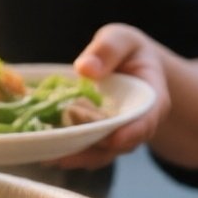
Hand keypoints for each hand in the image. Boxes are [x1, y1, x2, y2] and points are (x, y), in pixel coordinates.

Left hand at [54, 24, 172, 169]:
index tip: (113, 140)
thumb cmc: (127, 50)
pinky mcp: (100, 139)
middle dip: (93, 150)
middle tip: (65, 154)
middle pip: (119, 143)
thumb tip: (85, 69)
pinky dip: (69, 152)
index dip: (131, 132)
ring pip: (101, 153)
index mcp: (151, 100)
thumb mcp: (122, 39)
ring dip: (76, 156)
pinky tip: (45, 153)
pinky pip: (88, 150)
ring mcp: (119, 135)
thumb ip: (107, 49)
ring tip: (48, 157)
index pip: (146, 121)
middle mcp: (137, 124)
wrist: (132, 66)